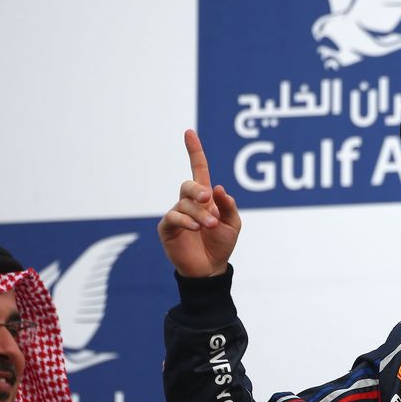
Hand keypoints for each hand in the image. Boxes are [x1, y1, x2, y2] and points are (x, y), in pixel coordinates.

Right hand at [158, 129, 241, 277]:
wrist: (210, 268)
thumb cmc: (221, 244)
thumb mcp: (233, 224)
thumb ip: (228, 205)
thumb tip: (217, 187)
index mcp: (205, 198)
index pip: (198, 169)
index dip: (194, 151)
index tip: (189, 132)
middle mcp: (189, 203)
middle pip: (189, 185)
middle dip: (198, 190)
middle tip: (208, 200)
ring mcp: (177, 214)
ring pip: (184, 204)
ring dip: (199, 214)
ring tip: (211, 226)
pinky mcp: (167, 228)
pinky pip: (173, 217)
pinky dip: (186, 220)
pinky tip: (196, 228)